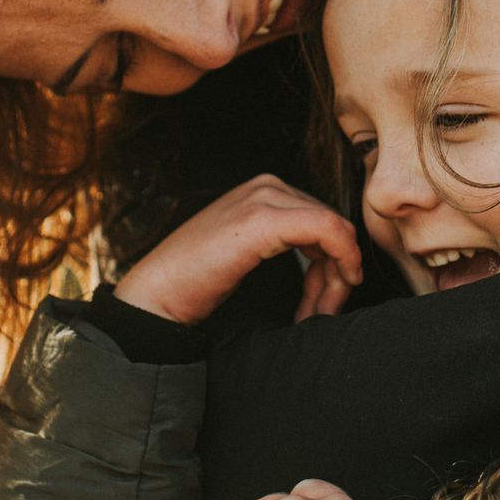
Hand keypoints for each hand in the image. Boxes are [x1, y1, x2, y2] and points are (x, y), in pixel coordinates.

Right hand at [114, 175, 361, 325]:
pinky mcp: (262, 220)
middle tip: (324, 313)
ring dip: (337, 277)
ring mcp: (264, 197)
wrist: (157, 295)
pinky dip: (342, 261)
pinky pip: (328, 231)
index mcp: (264, 190)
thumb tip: (333, 264)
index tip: (326, 303)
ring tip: (317, 315)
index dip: (336, 264)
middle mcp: (267, 185)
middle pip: (332, 225)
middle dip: (337, 273)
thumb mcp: (250, 252)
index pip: (323, 220)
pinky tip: (330, 294)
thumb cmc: (198, 282)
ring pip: (335, 230)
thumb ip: (286, 244)